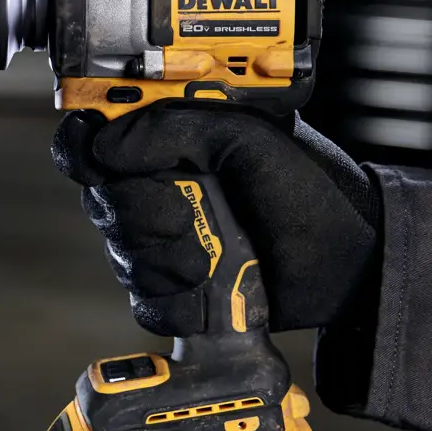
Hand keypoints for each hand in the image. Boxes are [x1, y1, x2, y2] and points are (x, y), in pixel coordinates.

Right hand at [52, 103, 380, 336]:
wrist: (349, 265)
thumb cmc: (310, 192)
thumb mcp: (248, 138)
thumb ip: (174, 128)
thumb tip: (105, 146)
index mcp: (171, 139)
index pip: (93, 136)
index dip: (82, 148)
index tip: (96, 160)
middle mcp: (160, 186)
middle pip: (100, 201)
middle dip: (140, 214)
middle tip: (185, 216)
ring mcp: (166, 240)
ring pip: (119, 255)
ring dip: (164, 261)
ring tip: (210, 257)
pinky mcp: (175, 291)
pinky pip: (143, 302)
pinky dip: (174, 302)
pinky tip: (208, 290)